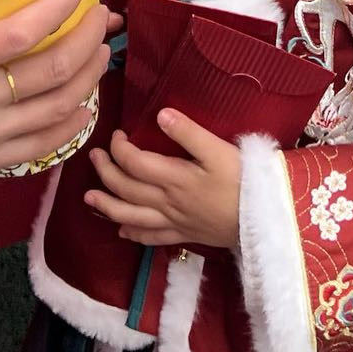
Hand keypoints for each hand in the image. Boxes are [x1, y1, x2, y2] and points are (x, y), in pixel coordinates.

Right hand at [0, 0, 108, 209]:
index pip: (22, 29)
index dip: (59, 5)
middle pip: (53, 68)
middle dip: (88, 38)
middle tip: (101, 17)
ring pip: (57, 107)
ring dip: (88, 78)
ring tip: (101, 55)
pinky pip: (41, 147)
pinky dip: (70, 126)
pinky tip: (84, 110)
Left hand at [85, 110, 240, 250]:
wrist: (263, 221)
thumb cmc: (243, 180)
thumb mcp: (219, 150)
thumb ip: (188, 133)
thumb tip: (160, 114)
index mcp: (174, 178)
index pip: (134, 163)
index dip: (120, 148)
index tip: (117, 134)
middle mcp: (167, 202)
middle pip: (127, 189)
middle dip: (106, 173)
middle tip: (95, 157)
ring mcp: (174, 222)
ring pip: (132, 217)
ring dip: (108, 207)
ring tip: (89, 199)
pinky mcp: (184, 234)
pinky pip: (152, 237)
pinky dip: (134, 234)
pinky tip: (123, 232)